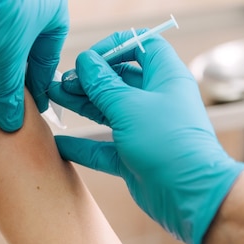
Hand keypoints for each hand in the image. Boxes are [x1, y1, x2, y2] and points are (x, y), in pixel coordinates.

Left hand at [0, 0, 68, 131]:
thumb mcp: (6, 59)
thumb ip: (9, 92)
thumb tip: (12, 122)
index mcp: (55, 7)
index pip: (47, 55)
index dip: (38, 84)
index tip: (33, 104)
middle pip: (26, 42)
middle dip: (14, 67)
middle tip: (5, 93)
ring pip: (5, 29)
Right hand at [48, 32, 243, 243]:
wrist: (191, 196)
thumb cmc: (169, 144)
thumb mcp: (129, 107)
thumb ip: (103, 85)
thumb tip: (85, 63)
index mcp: (165, 77)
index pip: (142, 46)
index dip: (115, 46)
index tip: (90, 57)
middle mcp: (156, 100)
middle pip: (118, 79)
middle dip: (89, 78)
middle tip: (61, 81)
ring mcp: (144, 129)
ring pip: (108, 110)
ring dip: (81, 103)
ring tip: (53, 97)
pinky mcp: (134, 156)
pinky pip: (103, 146)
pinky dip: (82, 144)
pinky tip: (59, 141)